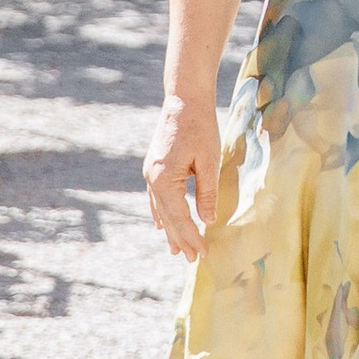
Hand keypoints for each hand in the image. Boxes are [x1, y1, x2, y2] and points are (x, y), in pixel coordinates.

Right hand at [145, 98, 223, 261]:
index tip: (202, 253)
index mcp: (163, 179)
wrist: (184, 98)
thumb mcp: (208, 160)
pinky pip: (155, 198)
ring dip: (170, 230)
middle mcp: (151, 178)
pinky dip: (160, 213)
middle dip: (180, 239)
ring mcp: (150, 172)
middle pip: (167, 217)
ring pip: (160, 210)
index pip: (179, 217)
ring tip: (175, 250)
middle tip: (191, 260)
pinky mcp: (153, 166)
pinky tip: (161, 225)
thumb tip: (208, 221)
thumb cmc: (200, 126)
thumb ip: (207, 192)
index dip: (192, 236)